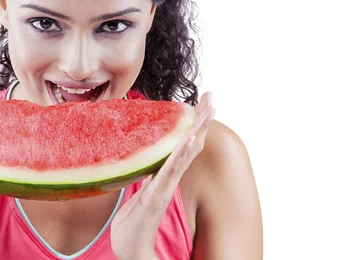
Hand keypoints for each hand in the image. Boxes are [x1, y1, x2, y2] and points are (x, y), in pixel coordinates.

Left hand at [110, 92, 214, 259]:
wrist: (130, 250)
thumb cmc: (133, 224)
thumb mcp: (142, 192)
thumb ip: (151, 178)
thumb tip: (155, 162)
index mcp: (165, 176)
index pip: (183, 146)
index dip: (195, 126)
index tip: (203, 104)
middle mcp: (169, 180)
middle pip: (190, 145)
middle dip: (201, 121)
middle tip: (211, 97)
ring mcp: (164, 187)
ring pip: (184, 155)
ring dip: (195, 133)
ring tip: (206, 112)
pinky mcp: (156, 196)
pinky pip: (169, 171)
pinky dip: (179, 155)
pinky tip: (187, 140)